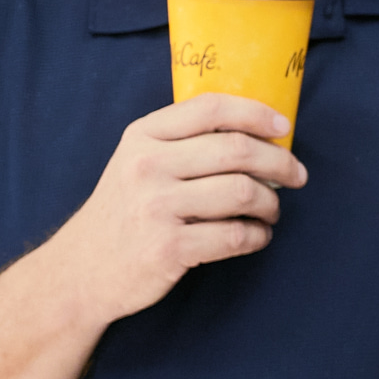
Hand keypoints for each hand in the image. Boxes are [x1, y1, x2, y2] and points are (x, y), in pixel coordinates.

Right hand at [46, 92, 305, 325]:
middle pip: (237, 150)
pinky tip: (256, 236)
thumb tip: (258, 133)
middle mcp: (147, 166)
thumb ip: (183, 142)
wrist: (82, 270)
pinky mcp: (167, 248)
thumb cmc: (124, 211)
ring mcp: (156, 207)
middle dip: (280, 162)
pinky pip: (235, 236)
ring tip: (271, 211)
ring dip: (270, 203)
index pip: (211, 108)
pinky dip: (258, 236)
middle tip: (297, 175)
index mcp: (143, 136)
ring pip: (243, 193)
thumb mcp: (137, 161)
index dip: (256, 113)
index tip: (285, 126)